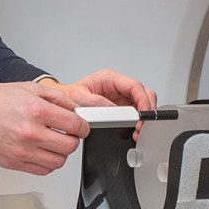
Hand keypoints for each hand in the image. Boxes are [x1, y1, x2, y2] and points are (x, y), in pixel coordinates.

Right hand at [0, 81, 88, 175]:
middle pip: (70, 146)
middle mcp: (31, 132)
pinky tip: (42, 152)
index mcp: (36, 111)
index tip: (81, 127)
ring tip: (53, 143)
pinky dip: (47, 163)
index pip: (75, 125)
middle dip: (73, 139)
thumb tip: (74, 109)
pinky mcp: (14, 163)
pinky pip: (43, 170)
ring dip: (61, 153)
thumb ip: (56, 98)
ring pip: (58, 161)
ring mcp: (22, 150)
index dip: (83, 126)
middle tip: (67, 134)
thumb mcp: (28, 88)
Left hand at [37, 69, 157, 140]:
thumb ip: (96, 103)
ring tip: (137, 130)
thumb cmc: (69, 96)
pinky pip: (134, 113)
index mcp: (110, 78)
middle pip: (143, 94)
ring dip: (142, 117)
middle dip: (146, 110)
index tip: (142, 113)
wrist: (62, 104)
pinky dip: (136, 122)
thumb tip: (114, 110)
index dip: (143, 99)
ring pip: (141, 104)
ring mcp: (120, 97)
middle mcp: (118, 87)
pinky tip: (133, 130)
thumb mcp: (79, 97)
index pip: (134, 86)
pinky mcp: (119, 108)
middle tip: (141, 125)